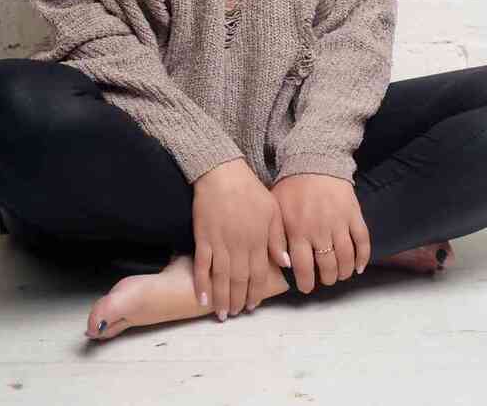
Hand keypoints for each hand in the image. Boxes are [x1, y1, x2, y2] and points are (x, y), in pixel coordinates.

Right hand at [192, 158, 290, 318]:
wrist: (222, 173)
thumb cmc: (249, 189)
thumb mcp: (272, 210)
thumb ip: (278, 238)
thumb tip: (285, 264)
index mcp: (258, 240)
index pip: (259, 274)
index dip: (256, 292)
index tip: (253, 305)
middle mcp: (239, 246)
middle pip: (239, 280)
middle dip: (238, 300)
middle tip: (236, 313)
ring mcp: (220, 243)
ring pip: (221, 278)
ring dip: (222, 298)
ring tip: (222, 313)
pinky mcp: (203, 238)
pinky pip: (202, 266)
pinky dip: (202, 284)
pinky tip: (202, 298)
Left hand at [270, 173, 370, 292]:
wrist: (313, 161)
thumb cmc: (291, 188)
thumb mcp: (275, 211)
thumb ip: (275, 239)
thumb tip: (284, 265)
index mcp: (298, 230)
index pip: (303, 267)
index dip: (306, 283)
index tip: (307, 287)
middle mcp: (319, 230)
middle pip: (327, 266)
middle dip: (326, 279)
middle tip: (324, 280)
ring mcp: (339, 222)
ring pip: (346, 258)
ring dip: (344, 271)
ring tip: (339, 274)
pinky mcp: (354, 214)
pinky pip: (363, 241)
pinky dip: (363, 257)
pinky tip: (359, 267)